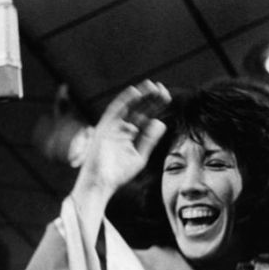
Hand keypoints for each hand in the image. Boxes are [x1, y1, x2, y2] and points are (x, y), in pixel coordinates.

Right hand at [76, 79, 170, 200]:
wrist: (101, 183)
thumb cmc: (118, 174)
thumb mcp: (139, 156)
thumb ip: (149, 140)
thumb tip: (161, 123)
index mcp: (132, 135)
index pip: (146, 117)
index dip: (156, 107)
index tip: (167, 98)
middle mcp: (123, 128)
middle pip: (139, 109)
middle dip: (151, 99)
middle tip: (163, 90)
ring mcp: (113, 126)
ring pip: (128, 107)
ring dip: (140, 96)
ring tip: (152, 87)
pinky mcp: (104, 127)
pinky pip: (114, 110)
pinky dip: (124, 101)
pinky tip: (135, 92)